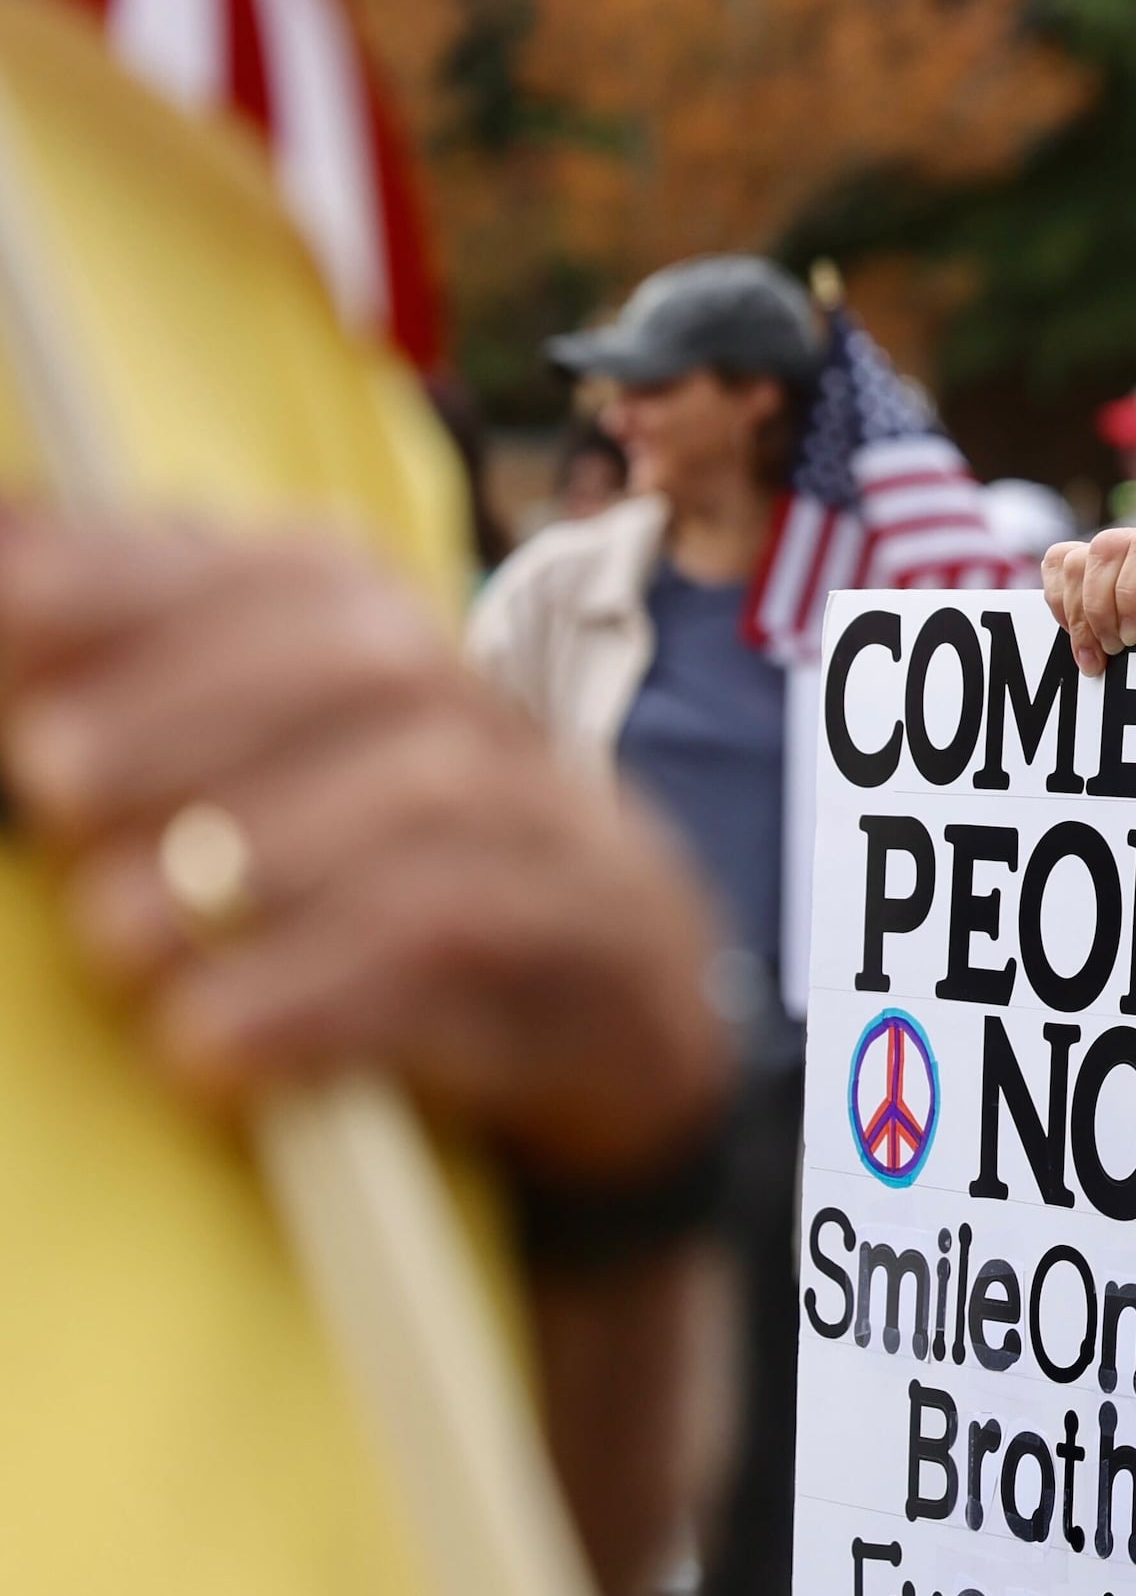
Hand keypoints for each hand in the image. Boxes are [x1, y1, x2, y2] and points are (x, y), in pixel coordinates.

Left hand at [0, 517, 727, 1181]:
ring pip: (425, 795)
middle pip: (363, 659)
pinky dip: (322, 988)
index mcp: (391, 644)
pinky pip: (466, 948)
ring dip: (255, 856)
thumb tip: (12, 555)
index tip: (12, 607)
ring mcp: (552, 828)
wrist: (616, 1004)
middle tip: (53, 780)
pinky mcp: (588, 952)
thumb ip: (144, 675)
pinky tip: (209, 1040)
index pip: (286, 572)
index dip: (143, 581)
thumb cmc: (377, 884)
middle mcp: (480, 715)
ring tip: (119, 938)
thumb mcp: (259, 774)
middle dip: (190, 707)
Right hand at [1042, 524, 1135, 675]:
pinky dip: (1059, 601)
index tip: (1134, 635)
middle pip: (1105, 549)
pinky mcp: (1086, 559)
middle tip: (1114, 652)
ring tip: (1095, 656)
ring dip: (1077, 613)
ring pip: (1075, 560)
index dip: (1133, 590)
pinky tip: (1077, 634)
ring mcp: (1116, 547)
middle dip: (1101, 609)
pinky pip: (1057, 564)